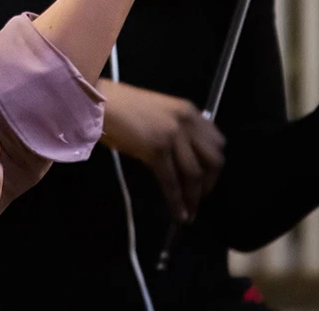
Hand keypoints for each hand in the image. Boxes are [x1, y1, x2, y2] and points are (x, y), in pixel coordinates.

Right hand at [101, 80, 224, 221]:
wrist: (100, 103)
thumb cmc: (123, 108)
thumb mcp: (160, 115)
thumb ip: (178, 131)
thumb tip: (184, 160)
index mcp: (190, 111)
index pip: (218, 142)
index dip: (215, 166)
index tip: (207, 180)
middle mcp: (187, 121)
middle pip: (213, 160)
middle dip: (209, 184)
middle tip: (199, 198)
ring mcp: (172, 135)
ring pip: (194, 174)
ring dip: (194, 198)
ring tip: (189, 212)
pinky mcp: (157, 149)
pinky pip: (171, 181)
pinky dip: (176, 201)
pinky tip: (177, 214)